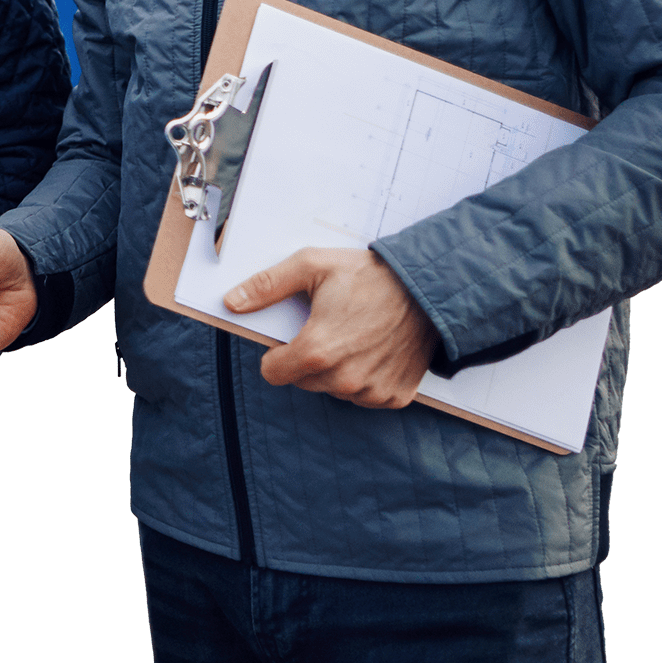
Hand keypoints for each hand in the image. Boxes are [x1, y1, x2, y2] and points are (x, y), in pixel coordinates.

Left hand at [225, 248, 438, 408]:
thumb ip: (267, 286)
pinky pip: (365, 396)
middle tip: (329, 327)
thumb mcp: (312, 266)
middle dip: (306, 359)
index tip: (291, 336)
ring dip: (336, 370)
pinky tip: (374, 350)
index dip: (276, 352)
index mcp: (317, 350)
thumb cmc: (370, 275)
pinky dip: (365, 378)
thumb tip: (232, 302)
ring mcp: (371, 391)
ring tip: (355, 335)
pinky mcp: (394, 396)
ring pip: (333, 390)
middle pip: (303, 381)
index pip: (273, 372)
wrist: (429, 287)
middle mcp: (343, 379)